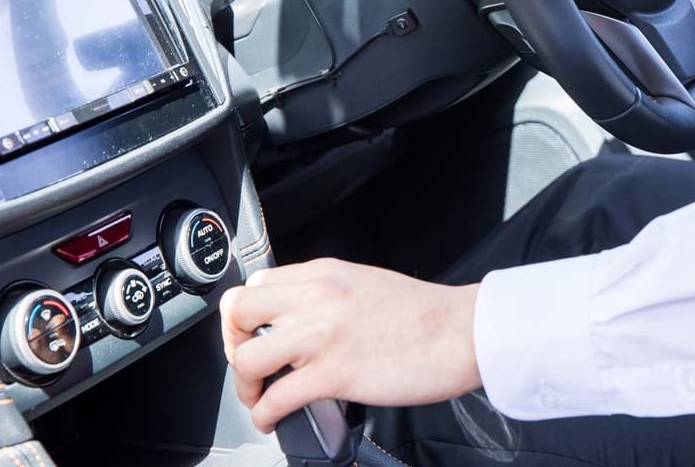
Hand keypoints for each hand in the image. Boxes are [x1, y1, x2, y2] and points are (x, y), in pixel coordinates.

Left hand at [220, 258, 481, 432]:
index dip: (247, 314)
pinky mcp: (333, 374)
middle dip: (233, 344)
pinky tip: (273, 420)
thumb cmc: (425, 313)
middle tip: (250, 365)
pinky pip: (275, 398)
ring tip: (259, 398)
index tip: (253, 334)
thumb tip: (302, 316)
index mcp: (324, 274)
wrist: (462, 332)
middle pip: (238, 311)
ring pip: (245, 357)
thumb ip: (329, 293)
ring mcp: (322, 335)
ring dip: (244, 386)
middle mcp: (316, 298)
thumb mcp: (365, 283)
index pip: (257, 283)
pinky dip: (264, 416)